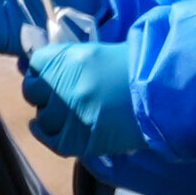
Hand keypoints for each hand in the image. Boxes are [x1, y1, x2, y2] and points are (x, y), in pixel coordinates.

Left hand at [21, 42, 145, 158]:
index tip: (51, 74)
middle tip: (60, 94)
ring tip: (69, 112)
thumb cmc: (136, 70)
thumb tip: (42, 69)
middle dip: (44, 92)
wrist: (162, 96)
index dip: (44, 69)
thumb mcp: (97, 53)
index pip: (36, 64)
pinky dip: (46, 135)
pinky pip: (52, 140)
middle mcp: (63, 87)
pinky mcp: (79, 139)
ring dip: (51, 114)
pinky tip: (47, 129)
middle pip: (33, 91)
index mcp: (67, 59)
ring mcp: (69, 115)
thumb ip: (70, 60)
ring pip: (43, 117)